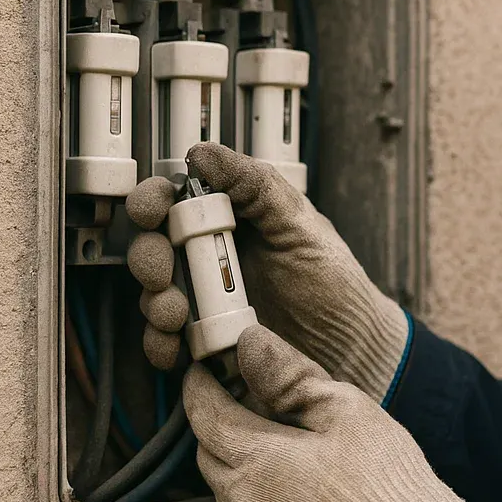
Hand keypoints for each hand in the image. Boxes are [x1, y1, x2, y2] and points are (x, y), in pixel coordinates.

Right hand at [125, 143, 408, 398]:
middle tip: (163, 272)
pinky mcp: (205, 343)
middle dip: (150, 257)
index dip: (154, 201)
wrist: (352, 348)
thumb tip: (205, 154)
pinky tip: (179, 346)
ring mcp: (206, 303)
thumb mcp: (300, 226)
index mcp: (233, 222)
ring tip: (177, 314)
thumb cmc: (334, 284)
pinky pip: (167, 343)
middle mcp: (213, 260)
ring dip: (155, 303)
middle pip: (155, 248)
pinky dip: (162, 344)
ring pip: (155, 296)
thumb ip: (256, 187)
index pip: (175, 201)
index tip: (153, 210)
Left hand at [185, 325, 479, 501]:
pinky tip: (306, 501)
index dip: (200, 387)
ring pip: (230, 496)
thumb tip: (248, 343)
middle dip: (221, 427)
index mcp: (256, 459)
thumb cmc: (387, 482)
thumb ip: (290, 377)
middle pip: (210, 456)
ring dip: (246, 470)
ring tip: (289, 454)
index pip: (204, 415)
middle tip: (250, 404)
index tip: (203, 369)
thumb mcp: (346, 411)